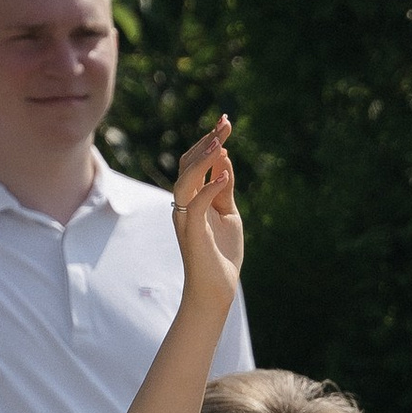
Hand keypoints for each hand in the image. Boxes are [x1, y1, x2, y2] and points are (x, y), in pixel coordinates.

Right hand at [172, 120, 243, 311]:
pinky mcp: (192, 233)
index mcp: (191, 198)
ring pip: (185, 180)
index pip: (195, 162)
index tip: (225, 122)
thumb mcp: (228, 213)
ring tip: (221, 143)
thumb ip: (223, 187)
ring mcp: (186, 218)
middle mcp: (184, 205)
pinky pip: (196, 205)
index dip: (208, 141)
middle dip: (206, 142)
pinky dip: (209, 188)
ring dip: (203, 160)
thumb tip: (224, 157)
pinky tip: (225, 175)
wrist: (217, 289)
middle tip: (225, 123)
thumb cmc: (222, 253)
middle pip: (187, 164)